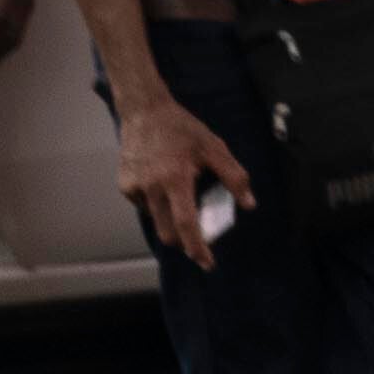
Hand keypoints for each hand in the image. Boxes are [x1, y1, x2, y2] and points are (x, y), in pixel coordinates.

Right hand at [112, 80, 254, 258]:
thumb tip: (248, 204)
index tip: (207, 262)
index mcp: (176, 178)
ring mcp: (135, 187)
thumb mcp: (214, 147)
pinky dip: (156, 204)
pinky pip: (143, 206)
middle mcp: (152, 187)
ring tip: (178, 196)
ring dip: (170, 219)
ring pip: (155, 220)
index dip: (197, 247)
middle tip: (197, 238)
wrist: (144, 111)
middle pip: (168, 233)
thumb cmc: (182, 129)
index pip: (186, 223)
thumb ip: (234, 176)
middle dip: (184, 242)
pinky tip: (160, 183)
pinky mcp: (125, 185)